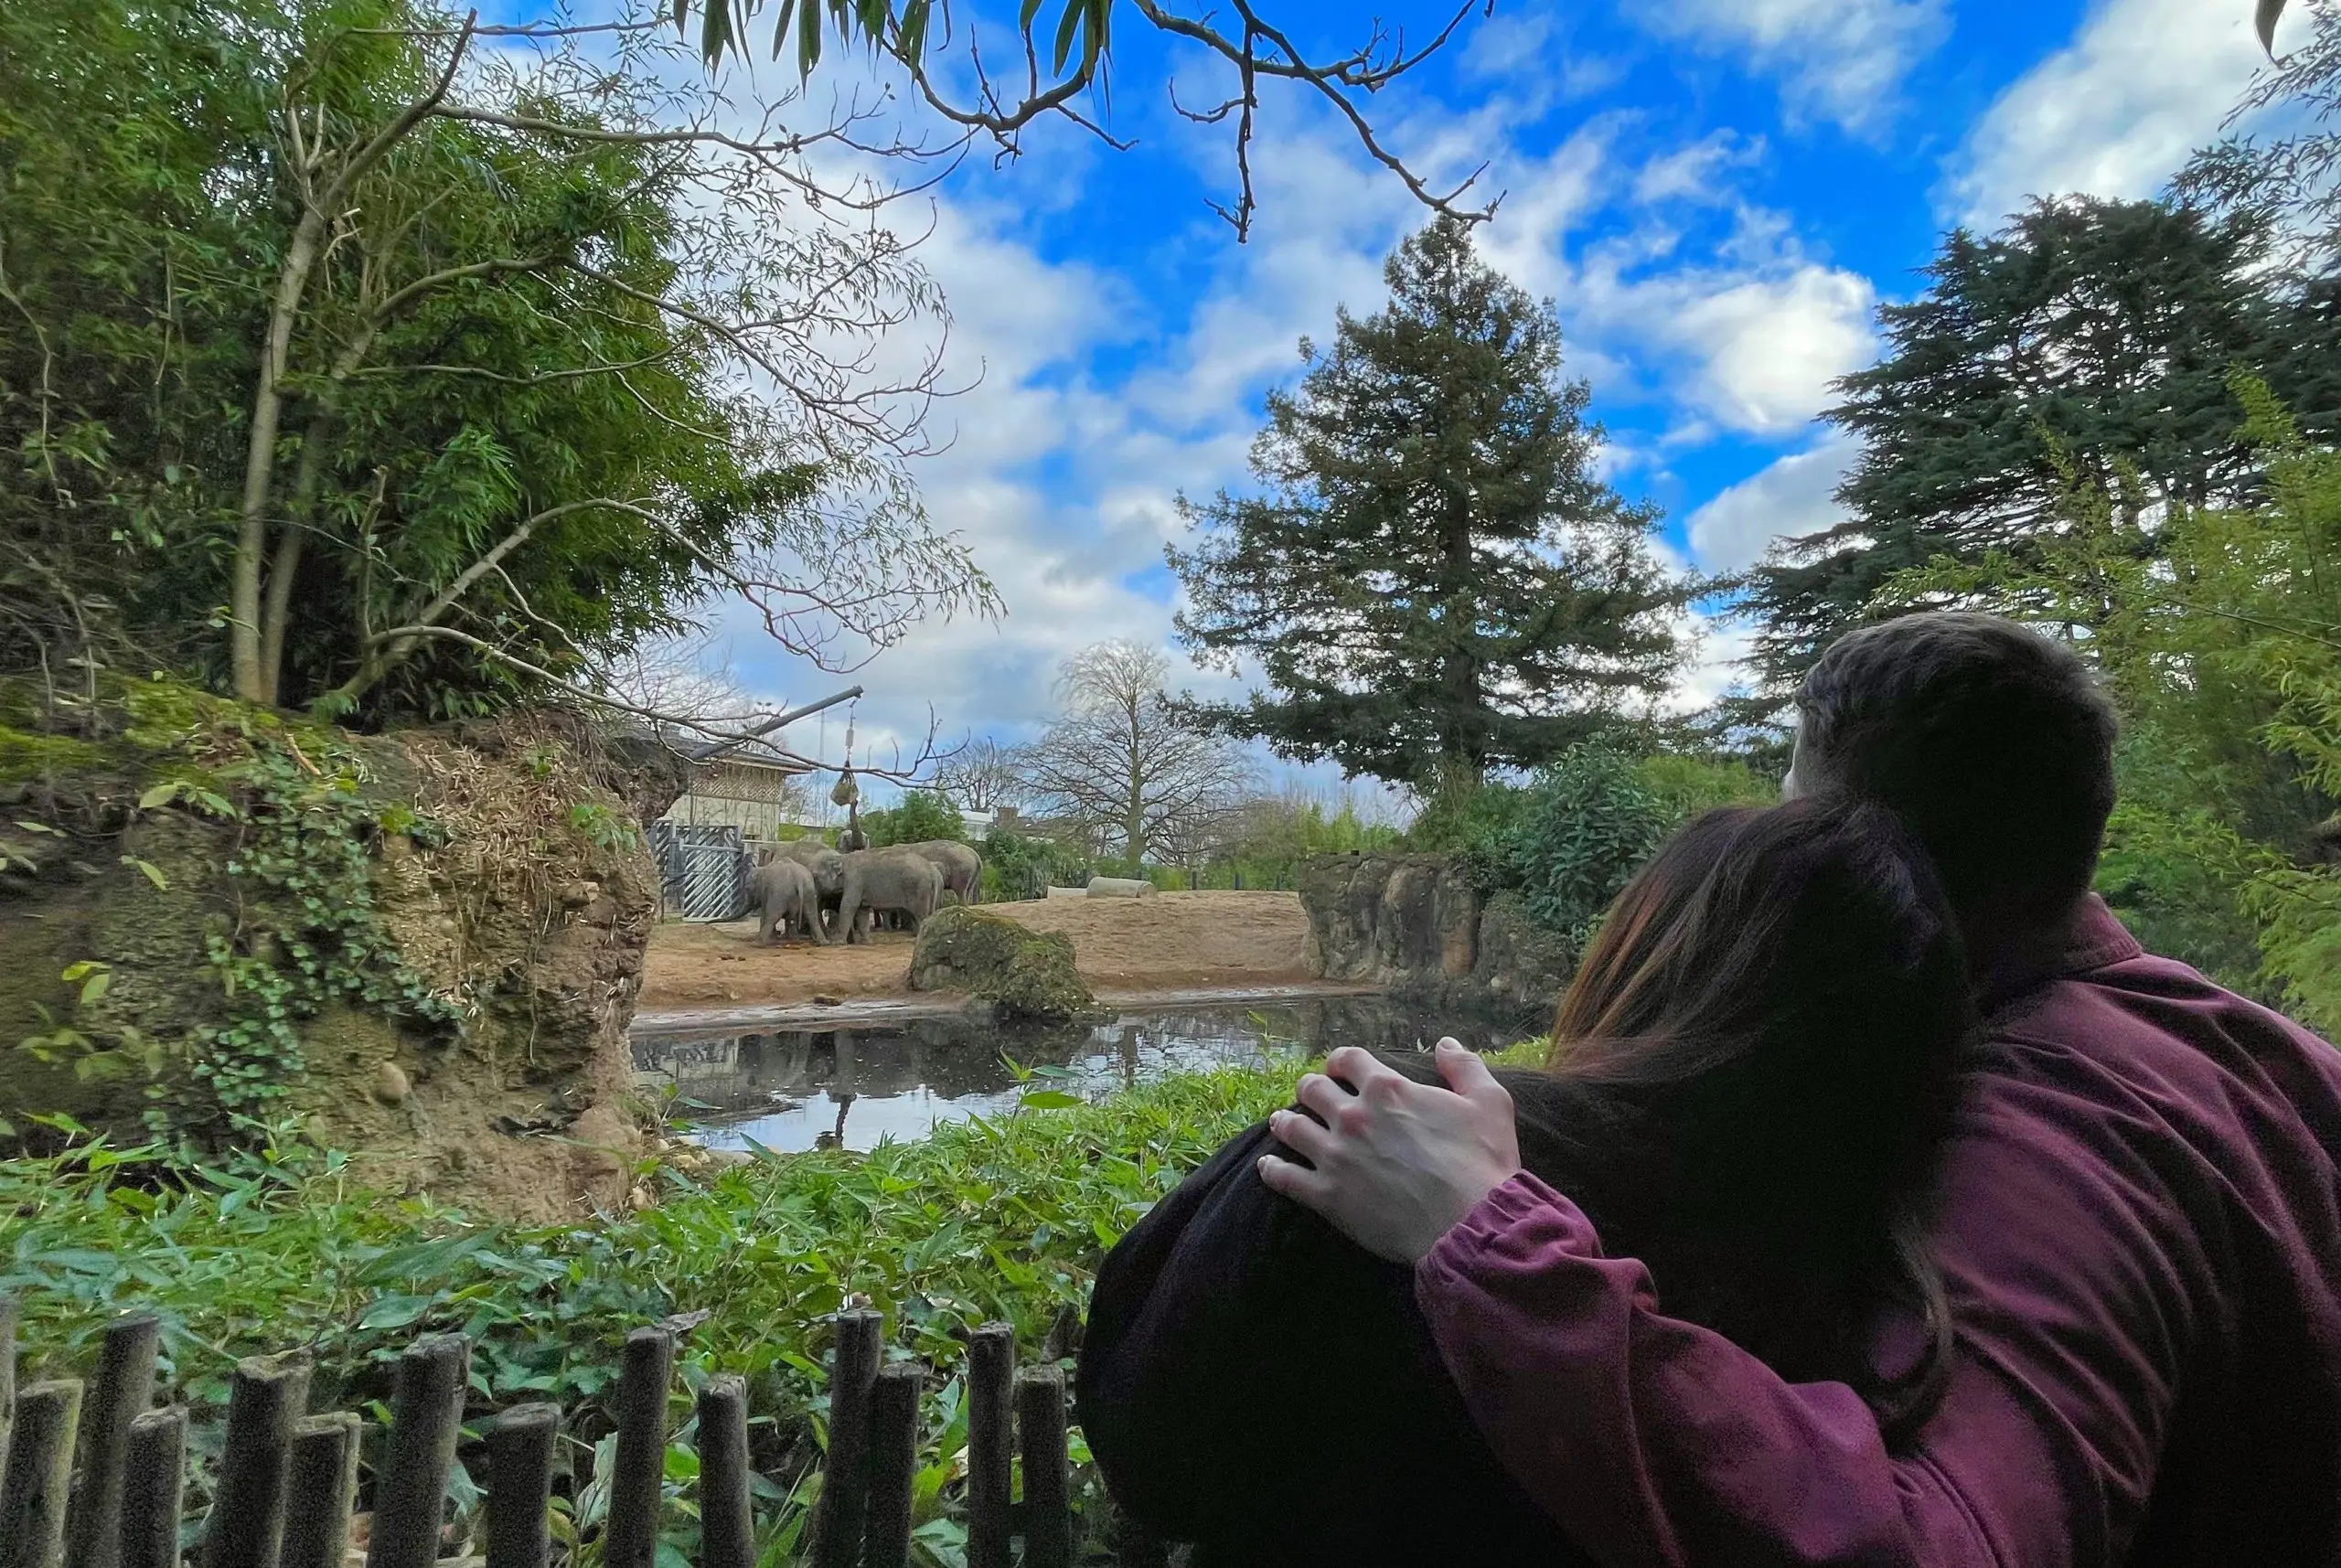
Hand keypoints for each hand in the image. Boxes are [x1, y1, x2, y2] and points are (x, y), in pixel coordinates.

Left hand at [1258, 1039, 1522, 1263]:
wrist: (1469, 1223)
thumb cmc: (1482, 1163)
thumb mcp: (1489, 1102)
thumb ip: (1464, 1066)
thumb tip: (1445, 1044)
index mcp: (1387, 1088)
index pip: (1347, 1059)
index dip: (1340, 1061)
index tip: (1339, 1070)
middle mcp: (1353, 1115)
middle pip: (1311, 1088)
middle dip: (1311, 1089)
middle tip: (1313, 1098)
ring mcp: (1335, 1155)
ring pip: (1290, 1127)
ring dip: (1285, 1122)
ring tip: (1283, 1123)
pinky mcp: (1327, 1195)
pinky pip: (1284, 1177)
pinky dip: (1272, 1169)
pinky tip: (1268, 1166)